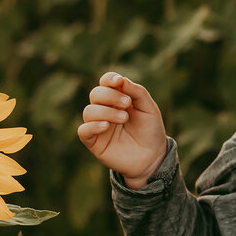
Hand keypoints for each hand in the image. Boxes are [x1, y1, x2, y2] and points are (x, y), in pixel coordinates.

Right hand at [77, 73, 167, 188]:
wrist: (152, 157)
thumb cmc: (150, 130)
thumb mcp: (149, 108)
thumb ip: (136, 91)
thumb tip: (120, 80)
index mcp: (118, 98)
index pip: (105, 82)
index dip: (109, 79)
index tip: (118, 81)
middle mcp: (105, 109)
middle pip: (95, 94)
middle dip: (110, 96)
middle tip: (126, 104)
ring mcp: (98, 125)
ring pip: (88, 111)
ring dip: (106, 112)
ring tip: (124, 118)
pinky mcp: (94, 142)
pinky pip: (83, 131)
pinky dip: (92, 126)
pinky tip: (106, 126)